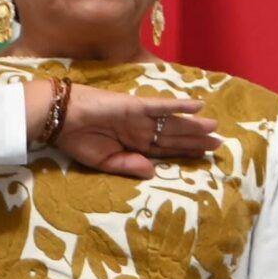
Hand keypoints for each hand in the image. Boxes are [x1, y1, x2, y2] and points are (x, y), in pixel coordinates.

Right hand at [28, 82, 218, 179]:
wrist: (59, 119)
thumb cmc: (77, 141)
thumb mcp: (104, 162)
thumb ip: (128, 166)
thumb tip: (153, 172)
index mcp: (133, 145)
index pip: (164, 150)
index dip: (184, 153)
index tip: (204, 157)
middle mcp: (140, 131)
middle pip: (174, 137)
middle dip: (196, 141)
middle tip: (218, 144)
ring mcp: (139, 117)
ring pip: (172, 123)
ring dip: (193, 126)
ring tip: (214, 128)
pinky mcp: (135, 105)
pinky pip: (161, 106)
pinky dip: (179, 106)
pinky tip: (197, 106)